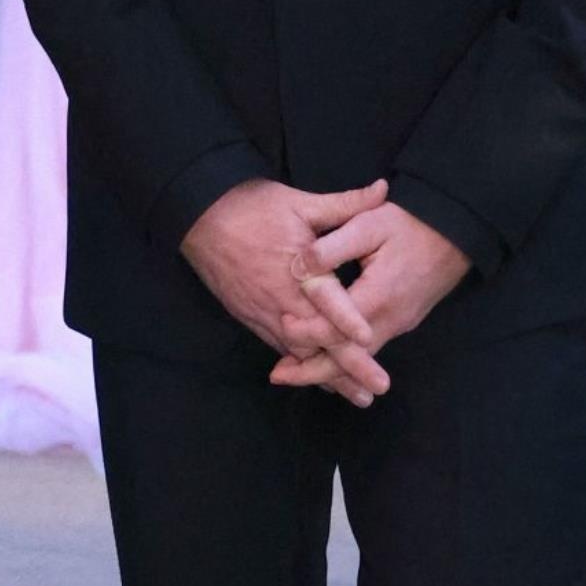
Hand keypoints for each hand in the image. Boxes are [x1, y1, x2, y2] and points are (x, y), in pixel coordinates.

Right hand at [182, 177, 391, 406]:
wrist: (200, 216)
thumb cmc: (252, 207)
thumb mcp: (301, 201)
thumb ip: (345, 204)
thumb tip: (385, 189)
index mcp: (296, 270)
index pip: (326, 301)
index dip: (347, 321)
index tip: (369, 338)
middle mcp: (280, 298)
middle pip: (317, 340)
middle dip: (347, 367)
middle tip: (375, 391)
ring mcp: (262, 311)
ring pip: (298, 352)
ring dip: (326, 375)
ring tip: (355, 396)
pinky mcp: (249, 316)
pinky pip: (277, 346)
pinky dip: (299, 365)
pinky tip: (317, 379)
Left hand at [270, 199, 471, 395]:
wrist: (457, 231)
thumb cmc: (410, 224)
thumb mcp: (369, 224)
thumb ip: (333, 246)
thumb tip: (299, 265)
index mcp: (379, 296)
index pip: (338, 328)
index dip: (308, 331)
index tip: (282, 324)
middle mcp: (391, 319)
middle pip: (349, 359)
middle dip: (313, 371)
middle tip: (277, 376)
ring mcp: (399, 323)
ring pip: (361, 358)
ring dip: (328, 369)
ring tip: (294, 373)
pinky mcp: (402, 321)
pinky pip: (371, 348)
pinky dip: (346, 359)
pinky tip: (326, 360)